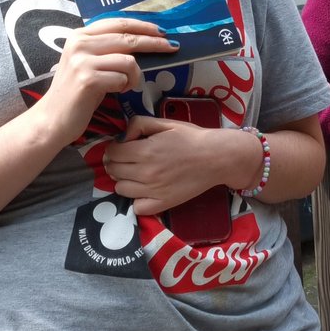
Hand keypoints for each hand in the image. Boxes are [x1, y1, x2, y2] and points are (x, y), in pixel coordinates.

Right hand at [32, 19, 178, 146]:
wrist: (53, 118)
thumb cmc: (78, 92)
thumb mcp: (91, 62)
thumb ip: (108, 48)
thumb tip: (144, 39)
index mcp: (80, 35)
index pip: (118, 23)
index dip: (143, 25)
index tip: (162, 31)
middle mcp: (79, 43)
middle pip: (128, 38)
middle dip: (155, 43)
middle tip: (173, 47)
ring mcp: (82, 61)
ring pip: (129, 60)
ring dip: (134, 76)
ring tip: (124, 85)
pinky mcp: (88, 79)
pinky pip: (123, 78)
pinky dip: (125, 86)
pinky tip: (115, 91)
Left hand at [104, 115, 254, 215]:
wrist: (217, 157)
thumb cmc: (192, 138)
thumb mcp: (166, 123)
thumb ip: (139, 124)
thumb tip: (122, 137)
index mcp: (145, 151)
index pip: (112, 152)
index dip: (114, 148)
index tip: (123, 147)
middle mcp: (145, 172)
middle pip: (113, 170)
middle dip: (116, 162)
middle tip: (129, 159)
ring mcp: (153, 191)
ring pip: (120, 189)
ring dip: (124, 180)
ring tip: (136, 174)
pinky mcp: (163, 203)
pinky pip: (137, 207)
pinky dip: (137, 200)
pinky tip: (145, 190)